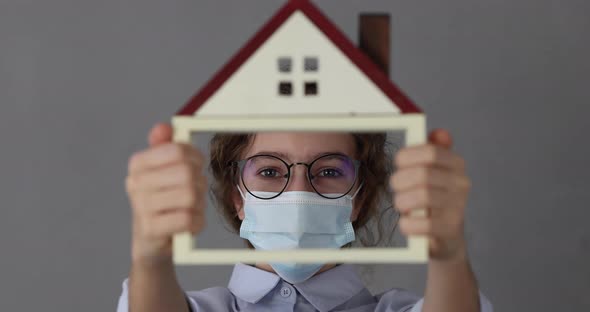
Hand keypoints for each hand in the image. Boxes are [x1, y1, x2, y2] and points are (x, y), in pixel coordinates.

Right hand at [125, 123, 206, 265]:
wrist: (151, 243)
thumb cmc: (164, 201)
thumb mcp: (164, 171)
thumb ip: (166, 146)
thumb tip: (163, 127)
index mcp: (138, 164)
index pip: (178, 150)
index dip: (196, 157)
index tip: (197, 166)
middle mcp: (135, 183)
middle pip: (186, 173)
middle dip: (199, 183)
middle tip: (196, 192)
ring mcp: (140, 207)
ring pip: (190, 195)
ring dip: (199, 204)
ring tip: (192, 209)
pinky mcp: (151, 229)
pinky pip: (188, 218)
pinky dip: (197, 223)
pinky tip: (190, 224)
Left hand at [391, 129, 470, 260]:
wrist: (446, 239)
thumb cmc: (432, 199)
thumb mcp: (432, 172)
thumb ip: (433, 150)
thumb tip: (440, 133)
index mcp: (456, 164)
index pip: (430, 151)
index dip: (407, 156)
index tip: (398, 164)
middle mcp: (461, 184)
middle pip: (422, 174)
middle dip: (400, 180)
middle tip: (396, 188)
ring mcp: (458, 207)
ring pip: (421, 197)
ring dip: (402, 201)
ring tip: (401, 205)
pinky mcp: (450, 230)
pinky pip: (422, 224)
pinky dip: (407, 224)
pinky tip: (406, 223)